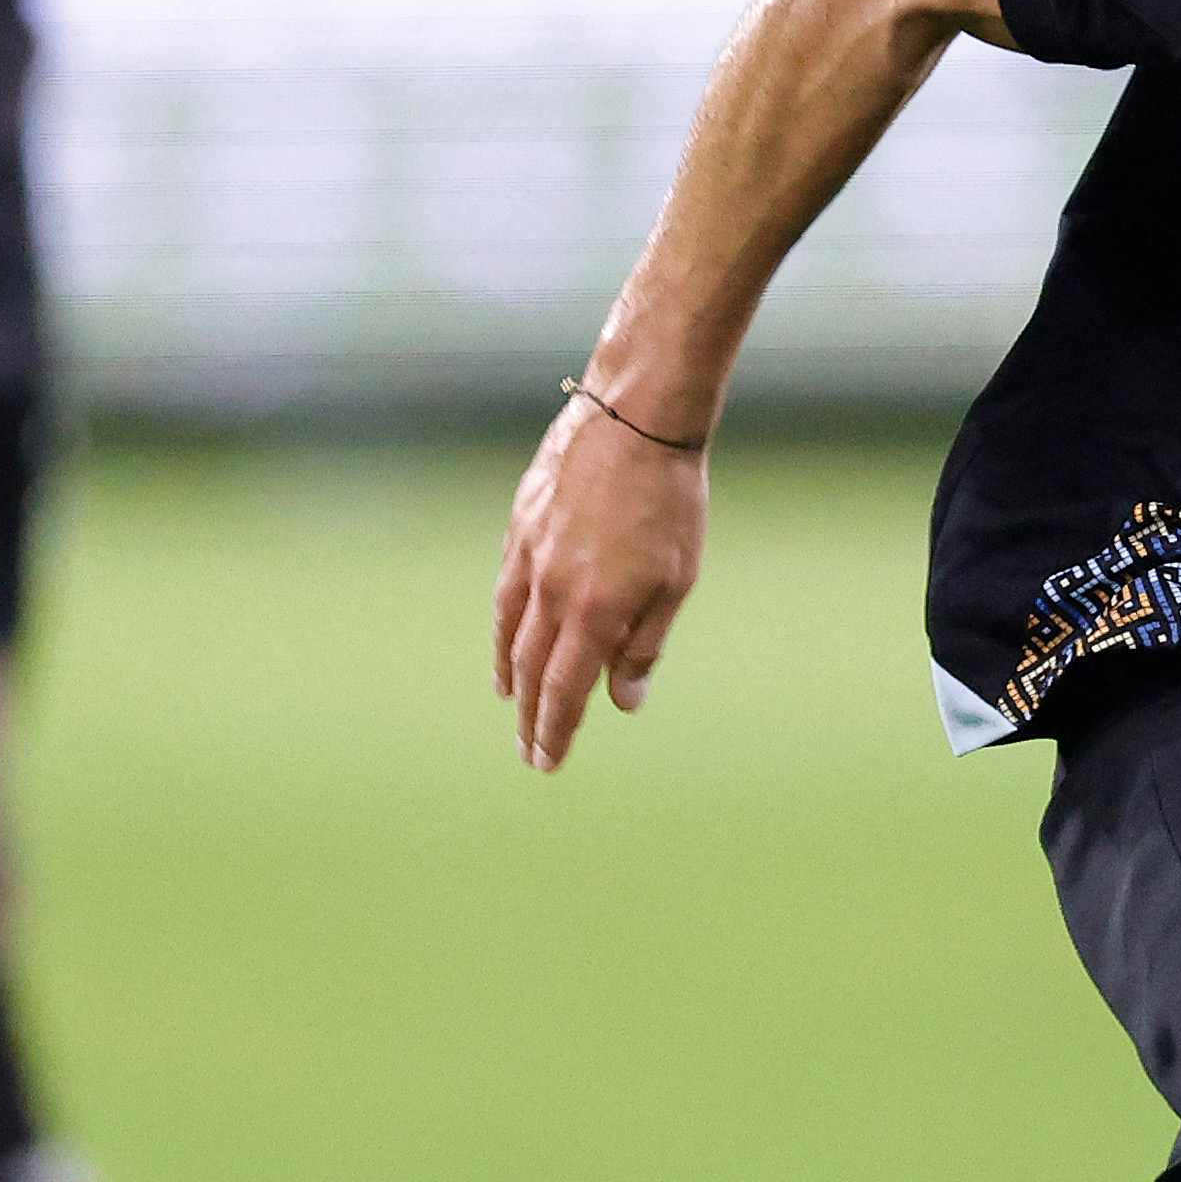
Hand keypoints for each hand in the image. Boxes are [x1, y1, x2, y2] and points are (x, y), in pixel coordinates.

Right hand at [493, 391, 707, 770]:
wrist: (636, 420)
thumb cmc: (670, 502)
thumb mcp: (676, 581)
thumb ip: (644, 645)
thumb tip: (625, 702)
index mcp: (594, 610)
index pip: (565, 691)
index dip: (555, 731)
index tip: (547, 761)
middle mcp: (552, 590)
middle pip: (532, 669)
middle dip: (530, 715)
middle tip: (528, 749)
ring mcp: (530, 555)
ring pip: (511, 631)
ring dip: (511, 673)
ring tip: (510, 700)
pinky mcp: (520, 524)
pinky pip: (506, 588)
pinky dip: (504, 623)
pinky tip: (509, 633)